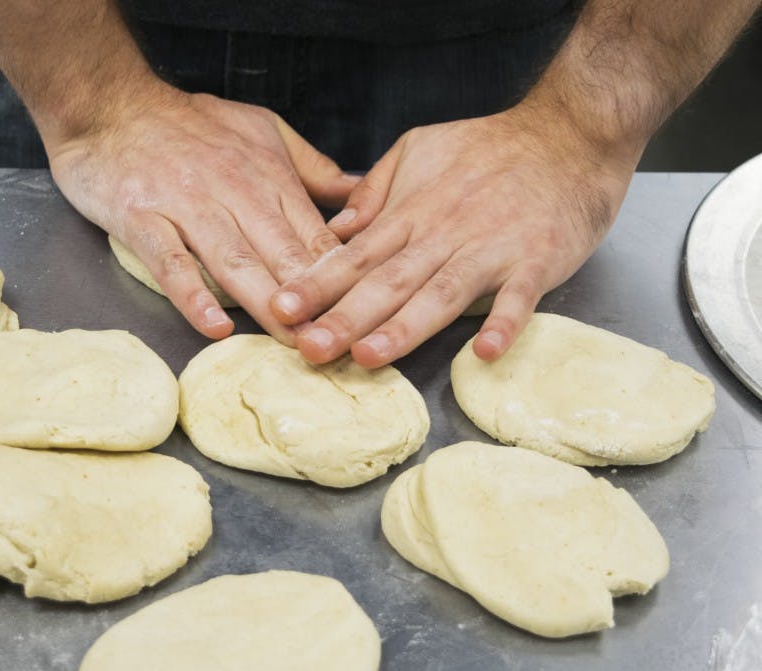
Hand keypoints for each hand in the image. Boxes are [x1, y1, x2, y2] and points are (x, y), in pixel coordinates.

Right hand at [47, 80, 357, 342]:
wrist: (110, 102)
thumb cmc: (190, 122)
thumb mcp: (263, 128)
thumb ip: (311, 166)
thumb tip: (361, 193)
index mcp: (267, 174)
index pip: (314, 234)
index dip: (340, 277)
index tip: (359, 312)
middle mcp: (233, 190)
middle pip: (282, 253)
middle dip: (312, 299)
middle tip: (334, 340)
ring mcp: (186, 204)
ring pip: (234, 261)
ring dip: (266, 303)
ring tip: (290, 340)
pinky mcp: (141, 218)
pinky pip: (171, 262)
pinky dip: (192, 295)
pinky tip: (214, 326)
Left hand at [269, 104, 638, 367]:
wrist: (569, 132)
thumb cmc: (489, 148)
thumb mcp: (418, 149)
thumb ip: (376, 190)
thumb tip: (338, 228)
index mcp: (411, 214)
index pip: (354, 255)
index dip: (316, 284)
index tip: (282, 309)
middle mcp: (443, 234)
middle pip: (386, 281)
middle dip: (344, 317)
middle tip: (309, 348)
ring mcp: (490, 249)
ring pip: (439, 293)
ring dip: (404, 327)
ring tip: (370, 356)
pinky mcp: (537, 261)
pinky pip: (519, 297)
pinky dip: (504, 322)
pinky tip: (484, 351)